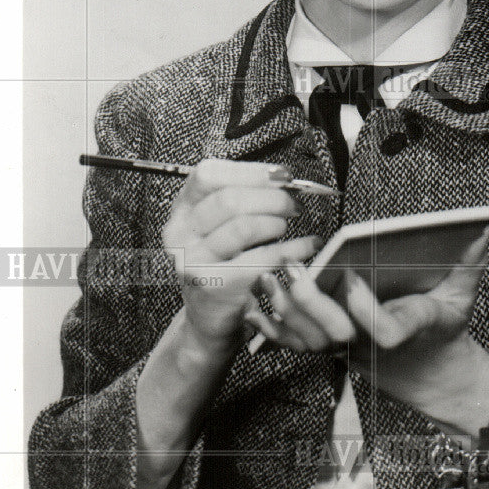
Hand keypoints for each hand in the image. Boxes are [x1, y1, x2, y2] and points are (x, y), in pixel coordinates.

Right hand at [161, 158, 323, 353]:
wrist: (210, 317)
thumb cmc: (223, 263)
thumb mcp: (222, 226)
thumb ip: (244, 197)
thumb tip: (284, 179)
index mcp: (182, 210)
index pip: (208, 175)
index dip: (249, 171)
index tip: (282, 176)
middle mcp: (179, 234)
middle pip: (229, 200)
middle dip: (271, 198)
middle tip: (293, 205)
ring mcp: (194, 261)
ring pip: (244, 227)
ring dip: (276, 223)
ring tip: (286, 228)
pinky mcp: (215, 286)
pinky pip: (263, 259)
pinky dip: (294, 249)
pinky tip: (309, 246)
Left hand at [249, 225, 488, 410]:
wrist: (427, 371)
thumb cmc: (442, 327)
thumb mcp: (463, 294)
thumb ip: (472, 262)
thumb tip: (482, 227)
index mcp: (405, 330)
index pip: (383, 331)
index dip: (364, 309)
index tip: (352, 276)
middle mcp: (369, 345)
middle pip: (332, 335)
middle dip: (310, 303)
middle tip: (296, 270)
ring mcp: (343, 351)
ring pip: (307, 341)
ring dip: (285, 310)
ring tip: (271, 275)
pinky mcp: (324, 350)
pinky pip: (292, 344)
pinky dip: (271, 327)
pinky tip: (254, 304)